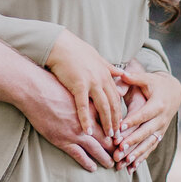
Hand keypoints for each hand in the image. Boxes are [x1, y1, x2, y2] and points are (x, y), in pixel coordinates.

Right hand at [20, 69, 117, 172]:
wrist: (35, 91)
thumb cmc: (53, 84)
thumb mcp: (76, 85)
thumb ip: (89, 92)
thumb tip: (98, 89)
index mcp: (92, 107)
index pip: (111, 123)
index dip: (118, 132)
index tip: (123, 138)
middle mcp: (87, 122)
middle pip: (107, 138)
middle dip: (115, 148)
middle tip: (122, 155)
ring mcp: (75, 132)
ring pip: (96, 149)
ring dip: (105, 158)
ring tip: (111, 164)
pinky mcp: (62, 140)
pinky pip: (78, 155)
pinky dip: (87, 163)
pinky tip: (93, 168)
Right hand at [45, 30, 131, 144]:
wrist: (59, 45)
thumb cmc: (75, 50)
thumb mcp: (96, 57)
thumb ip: (109, 67)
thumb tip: (121, 72)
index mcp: (106, 73)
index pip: (116, 97)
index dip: (118, 112)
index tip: (120, 125)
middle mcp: (102, 79)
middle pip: (113, 104)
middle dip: (116, 121)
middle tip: (118, 136)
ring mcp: (91, 82)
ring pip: (103, 107)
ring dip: (106, 123)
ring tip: (108, 137)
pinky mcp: (78, 85)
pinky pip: (84, 106)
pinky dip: (87, 120)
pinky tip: (88, 131)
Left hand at [115, 61, 180, 171]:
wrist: (173, 93)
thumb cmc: (155, 84)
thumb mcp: (147, 78)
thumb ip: (135, 77)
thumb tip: (123, 73)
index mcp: (157, 104)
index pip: (143, 114)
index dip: (132, 121)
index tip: (119, 128)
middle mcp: (161, 119)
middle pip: (145, 132)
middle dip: (132, 142)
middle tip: (118, 149)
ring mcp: (161, 129)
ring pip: (148, 144)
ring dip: (135, 154)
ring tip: (122, 162)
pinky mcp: (159, 135)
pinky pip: (150, 149)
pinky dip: (141, 158)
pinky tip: (131, 168)